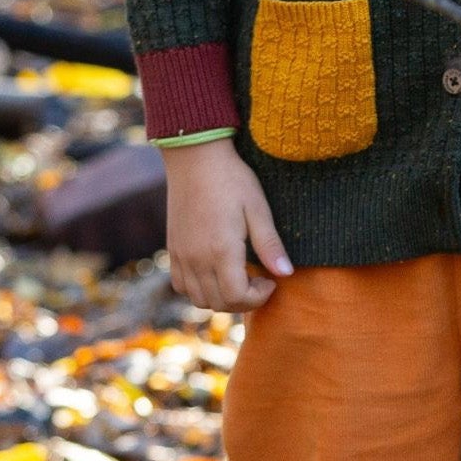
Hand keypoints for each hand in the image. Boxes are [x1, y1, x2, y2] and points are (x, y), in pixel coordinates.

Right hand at [162, 137, 292, 311]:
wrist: (195, 157)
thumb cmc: (232, 179)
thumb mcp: (258, 208)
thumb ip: (270, 245)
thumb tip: (286, 274)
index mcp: (221, 250)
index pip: (237, 297)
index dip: (258, 298)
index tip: (271, 280)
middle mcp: (197, 258)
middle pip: (219, 304)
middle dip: (244, 301)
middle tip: (259, 280)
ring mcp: (181, 255)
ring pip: (199, 299)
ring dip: (222, 298)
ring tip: (239, 277)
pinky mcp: (173, 249)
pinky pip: (182, 285)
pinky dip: (200, 289)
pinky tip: (216, 272)